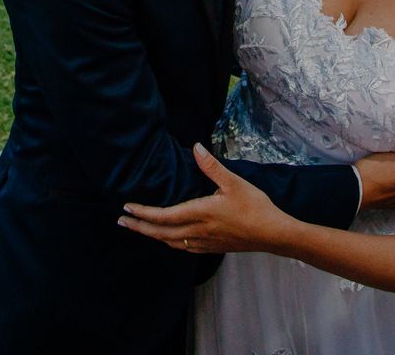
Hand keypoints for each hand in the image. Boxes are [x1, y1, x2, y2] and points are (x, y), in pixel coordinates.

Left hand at [118, 144, 296, 254]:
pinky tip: (169, 239)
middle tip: (121, 221)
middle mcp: (197, 232)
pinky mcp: (212, 248)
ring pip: (170, 242)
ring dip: (152, 235)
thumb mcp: (234, 182)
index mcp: (199, 213)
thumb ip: (212, 166)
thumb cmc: (255, 207)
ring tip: (139, 229)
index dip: (143, 212)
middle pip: (160, 233)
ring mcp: (204, 243)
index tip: (127, 207)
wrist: (273, 234)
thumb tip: (196, 147)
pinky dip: (169, 242)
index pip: (163, 216)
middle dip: (139, 227)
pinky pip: (183, 248)